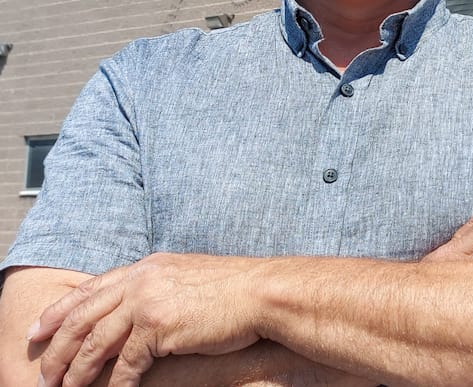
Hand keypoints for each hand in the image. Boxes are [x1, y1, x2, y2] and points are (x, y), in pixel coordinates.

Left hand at [29, 253, 262, 386]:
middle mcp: (141, 281)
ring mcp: (148, 302)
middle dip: (56, 347)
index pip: (91, 289)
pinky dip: (117, 383)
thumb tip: (143, 305)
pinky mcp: (160, 327)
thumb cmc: (236, 290)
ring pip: (96, 342)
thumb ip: (160, 286)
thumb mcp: (188, 277)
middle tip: (43, 372)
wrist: (263, 293)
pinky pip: (126, 362)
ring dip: (76, 371)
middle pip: (83, 317)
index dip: (59, 310)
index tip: (39, 329)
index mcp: (147, 267)